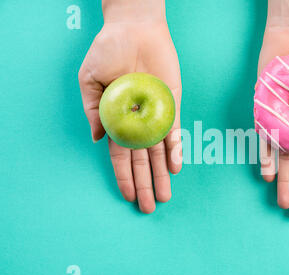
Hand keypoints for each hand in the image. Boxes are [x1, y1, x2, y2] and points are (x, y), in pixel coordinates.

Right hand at [78, 1, 181, 212]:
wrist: (134, 29)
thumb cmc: (108, 51)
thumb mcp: (90, 81)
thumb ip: (94, 111)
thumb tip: (97, 139)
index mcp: (117, 120)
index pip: (121, 156)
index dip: (124, 176)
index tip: (127, 196)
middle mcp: (138, 122)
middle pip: (142, 161)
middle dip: (145, 184)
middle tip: (149, 208)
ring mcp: (156, 116)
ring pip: (160, 152)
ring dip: (162, 175)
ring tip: (165, 197)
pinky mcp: (172, 105)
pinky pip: (174, 131)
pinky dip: (176, 149)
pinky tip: (176, 168)